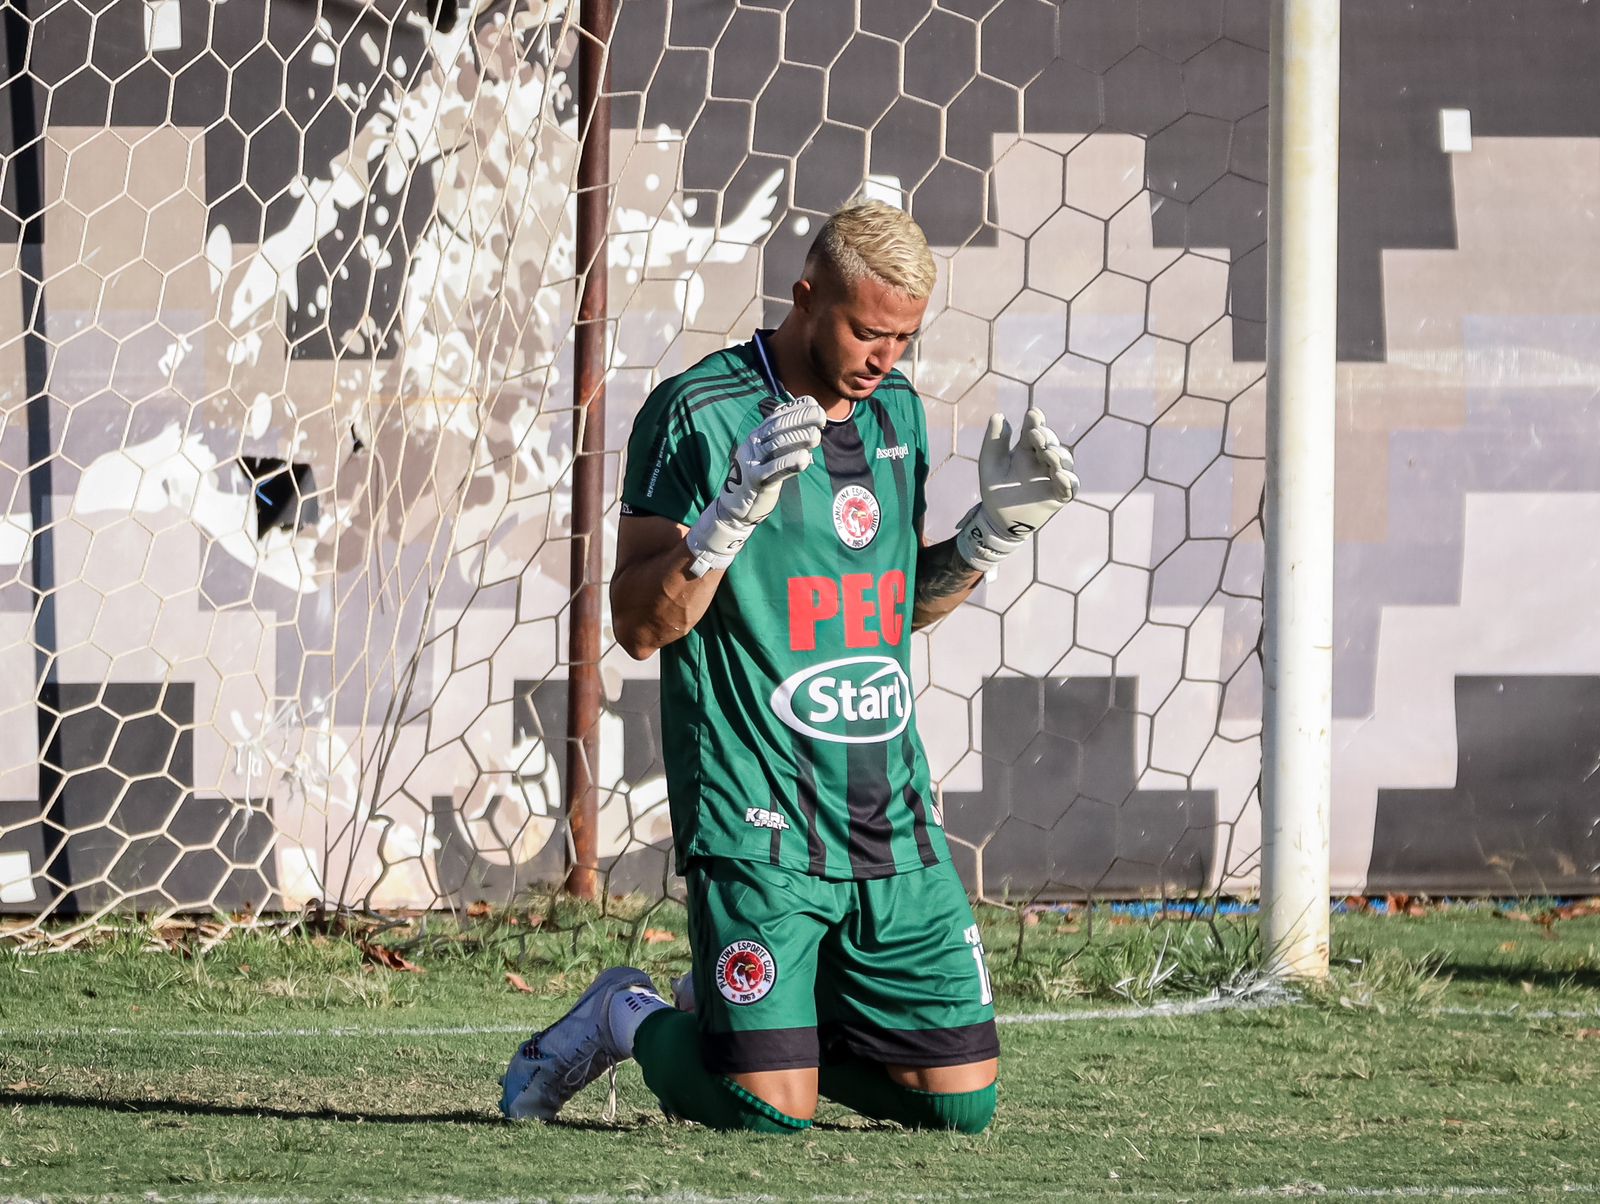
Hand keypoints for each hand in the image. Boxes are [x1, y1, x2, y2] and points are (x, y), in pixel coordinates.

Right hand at [685, 397, 826, 574]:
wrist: (738, 506)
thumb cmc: (761, 478)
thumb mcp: (773, 456)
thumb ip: (789, 443)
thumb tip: (814, 430)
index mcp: (759, 435)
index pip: (779, 415)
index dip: (797, 408)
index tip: (816, 405)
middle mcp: (754, 444)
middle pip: (778, 426)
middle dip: (801, 419)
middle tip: (821, 417)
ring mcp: (752, 461)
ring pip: (776, 445)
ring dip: (798, 438)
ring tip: (816, 436)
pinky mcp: (754, 479)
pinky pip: (772, 469)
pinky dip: (789, 462)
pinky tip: (805, 459)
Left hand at [955, 408, 1077, 570]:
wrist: (997, 519)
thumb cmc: (994, 488)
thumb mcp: (990, 463)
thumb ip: (994, 440)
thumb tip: (999, 415)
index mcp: (1027, 450)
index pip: (1035, 430)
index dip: (1035, 421)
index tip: (1032, 414)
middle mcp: (1042, 460)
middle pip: (1052, 443)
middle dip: (1046, 437)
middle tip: (1036, 435)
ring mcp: (1053, 477)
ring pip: (1065, 461)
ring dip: (1058, 455)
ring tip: (1047, 453)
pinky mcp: (1059, 495)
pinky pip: (1070, 487)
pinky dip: (1068, 480)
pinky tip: (1059, 475)